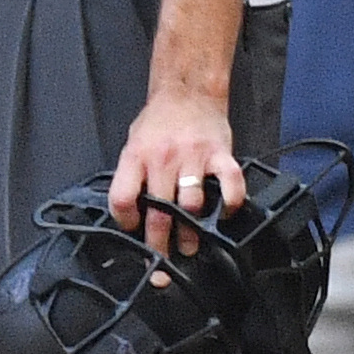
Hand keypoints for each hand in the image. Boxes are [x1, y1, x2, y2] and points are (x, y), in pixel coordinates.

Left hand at [108, 87, 243, 260]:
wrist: (187, 91)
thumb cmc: (159, 121)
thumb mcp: (134, 144)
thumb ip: (133, 176)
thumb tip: (132, 214)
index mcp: (136, 157)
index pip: (123, 198)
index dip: (126, 222)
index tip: (132, 232)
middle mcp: (163, 159)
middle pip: (158, 212)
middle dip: (159, 244)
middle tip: (163, 262)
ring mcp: (193, 157)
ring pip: (192, 205)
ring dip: (192, 233)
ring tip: (191, 245)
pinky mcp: (220, 155)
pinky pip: (230, 185)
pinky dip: (229, 205)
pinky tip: (224, 215)